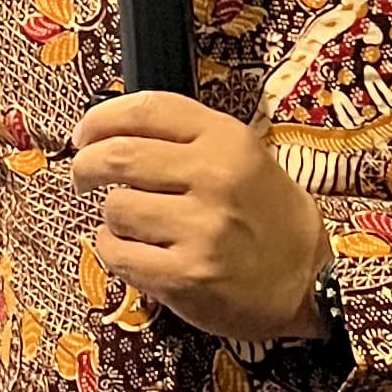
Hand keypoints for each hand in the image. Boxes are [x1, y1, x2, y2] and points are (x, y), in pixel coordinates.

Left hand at [69, 92, 329, 346]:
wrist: (309, 281)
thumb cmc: (267, 215)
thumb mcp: (242, 157)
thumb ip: (186, 140)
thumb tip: (108, 132)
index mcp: (227, 139)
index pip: (146, 109)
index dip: (102, 118)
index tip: (84, 132)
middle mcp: (213, 177)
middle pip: (117, 156)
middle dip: (86, 164)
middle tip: (83, 174)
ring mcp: (200, 229)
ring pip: (114, 208)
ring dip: (111, 215)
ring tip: (132, 223)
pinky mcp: (185, 275)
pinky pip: (118, 254)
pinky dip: (113, 250)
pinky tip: (132, 250)